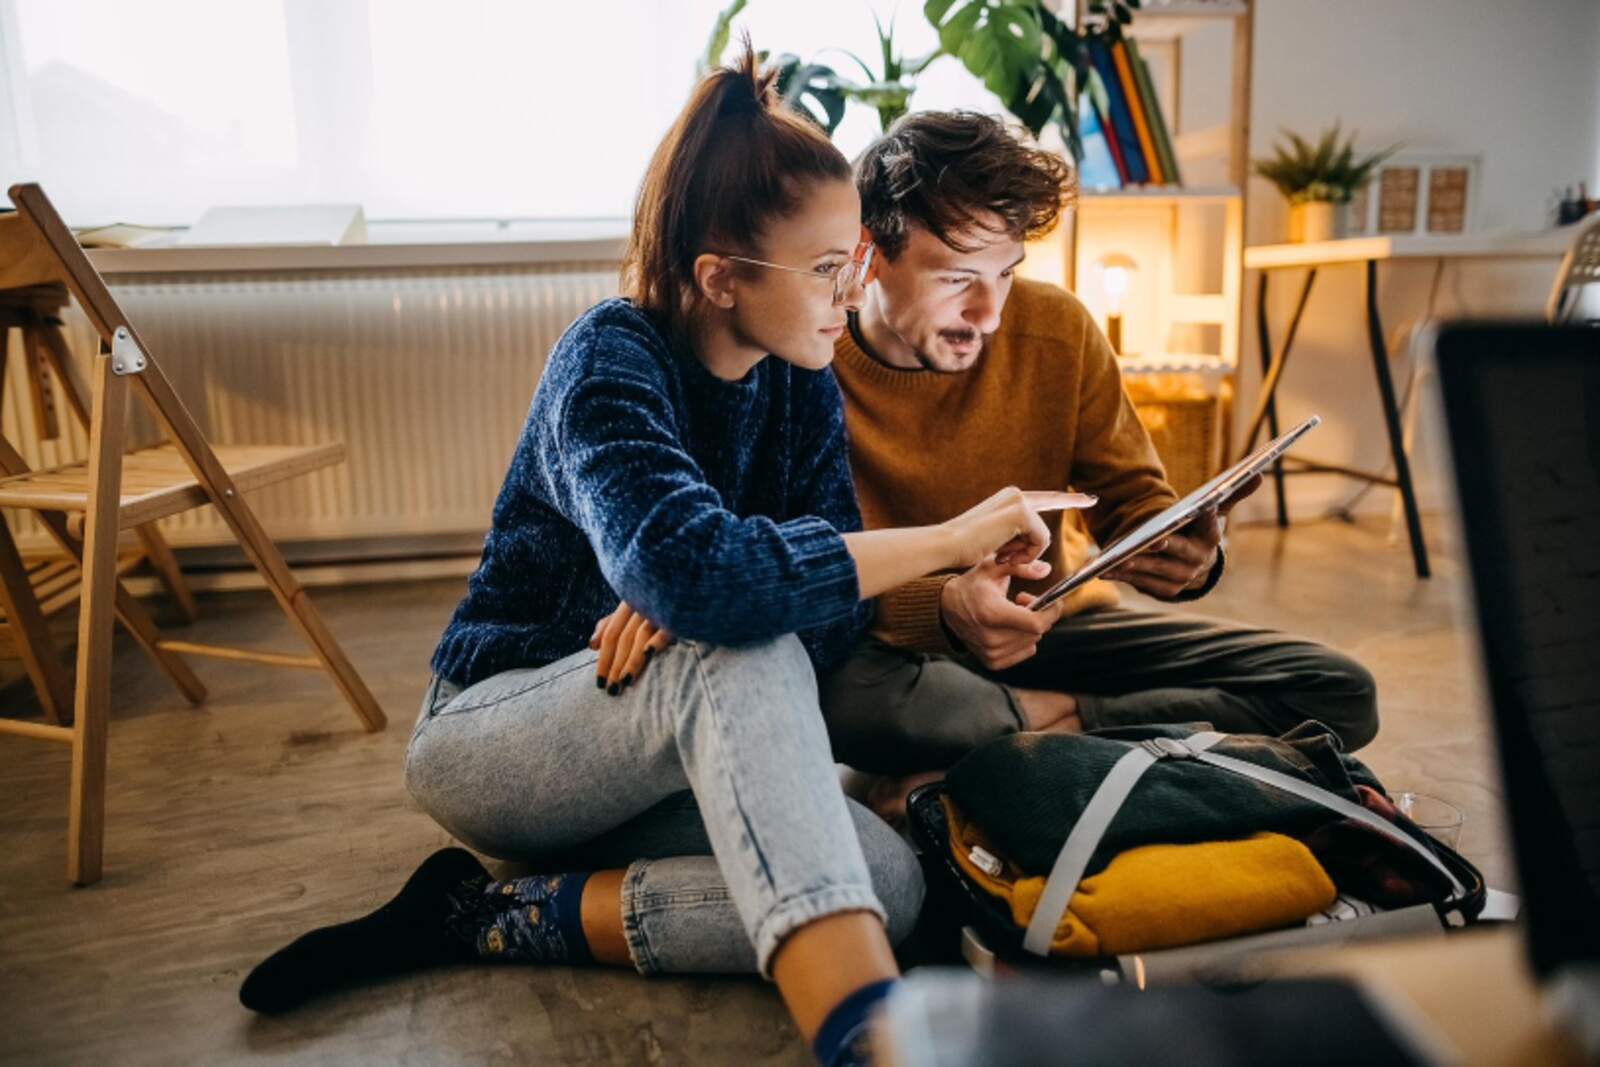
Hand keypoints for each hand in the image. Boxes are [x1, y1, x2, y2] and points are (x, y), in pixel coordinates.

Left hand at [590, 601, 673, 693]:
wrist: (699, 586)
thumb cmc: (664, 601)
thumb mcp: (635, 607)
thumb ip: (612, 623)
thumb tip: (592, 645)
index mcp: (630, 600)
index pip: (611, 632)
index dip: (604, 658)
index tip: (600, 683)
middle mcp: (643, 601)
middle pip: (623, 637)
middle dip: (615, 665)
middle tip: (612, 690)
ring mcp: (661, 605)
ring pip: (640, 635)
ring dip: (631, 661)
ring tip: (625, 683)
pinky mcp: (681, 612)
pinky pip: (665, 627)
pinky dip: (656, 640)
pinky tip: (648, 655)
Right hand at [940, 556, 1065, 669]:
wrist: (946, 608)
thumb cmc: (972, 585)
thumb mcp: (992, 567)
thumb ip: (1020, 566)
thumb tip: (1045, 569)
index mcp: (992, 614)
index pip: (1036, 623)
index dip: (1051, 612)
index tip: (1053, 600)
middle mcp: (991, 638)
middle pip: (1036, 632)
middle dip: (1039, 614)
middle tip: (1024, 599)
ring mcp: (991, 653)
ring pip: (1032, 642)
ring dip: (1030, 627)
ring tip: (1014, 612)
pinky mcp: (992, 662)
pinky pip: (1025, 652)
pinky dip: (1024, 639)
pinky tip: (1010, 627)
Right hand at [942, 487, 1097, 571]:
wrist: (946, 546)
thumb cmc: (965, 550)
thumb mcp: (999, 551)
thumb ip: (1022, 554)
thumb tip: (1047, 569)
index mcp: (1009, 499)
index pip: (1044, 498)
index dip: (1067, 498)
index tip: (1088, 498)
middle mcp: (1015, 494)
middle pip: (1052, 503)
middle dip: (1067, 507)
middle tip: (1084, 504)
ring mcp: (1019, 501)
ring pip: (1042, 534)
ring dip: (1026, 553)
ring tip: (1000, 555)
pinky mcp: (1021, 512)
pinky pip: (1039, 541)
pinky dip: (1026, 554)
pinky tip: (1004, 554)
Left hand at [1103, 475, 1259, 598]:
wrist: (1195, 566)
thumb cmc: (1200, 531)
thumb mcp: (1215, 512)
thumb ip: (1233, 494)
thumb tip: (1258, 475)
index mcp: (1210, 538)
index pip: (1210, 525)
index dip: (1208, 517)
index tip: (1205, 507)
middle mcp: (1198, 560)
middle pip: (1179, 552)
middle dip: (1166, 546)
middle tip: (1153, 541)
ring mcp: (1181, 578)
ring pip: (1156, 570)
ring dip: (1137, 566)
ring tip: (1118, 559)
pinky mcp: (1165, 590)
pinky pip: (1142, 583)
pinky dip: (1123, 577)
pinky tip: (1105, 571)